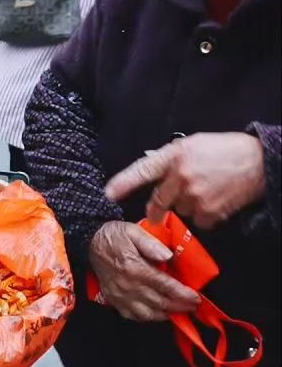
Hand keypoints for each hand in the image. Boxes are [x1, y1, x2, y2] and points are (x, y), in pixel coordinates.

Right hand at [89, 221, 200, 321]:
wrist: (90, 242)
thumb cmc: (115, 235)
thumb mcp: (134, 231)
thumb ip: (152, 244)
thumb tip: (168, 257)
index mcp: (135, 268)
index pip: (165, 286)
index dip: (183, 294)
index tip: (196, 298)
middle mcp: (128, 286)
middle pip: (160, 303)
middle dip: (180, 307)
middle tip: (193, 306)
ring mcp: (120, 296)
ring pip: (148, 314)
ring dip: (166, 314)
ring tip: (179, 310)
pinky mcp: (114, 301)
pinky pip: (134, 316)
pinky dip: (149, 317)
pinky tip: (158, 312)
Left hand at [105, 133, 265, 230]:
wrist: (257, 163)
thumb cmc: (224, 149)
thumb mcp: (192, 145)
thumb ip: (171, 158)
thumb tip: (152, 169)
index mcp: (174, 156)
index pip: (143, 169)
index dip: (124, 182)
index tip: (108, 193)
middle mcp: (181, 177)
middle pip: (159, 201)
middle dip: (157, 208)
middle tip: (159, 209)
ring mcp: (194, 197)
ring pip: (181, 210)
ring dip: (188, 205)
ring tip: (206, 190)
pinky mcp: (209, 213)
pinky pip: (199, 221)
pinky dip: (205, 215)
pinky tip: (216, 201)